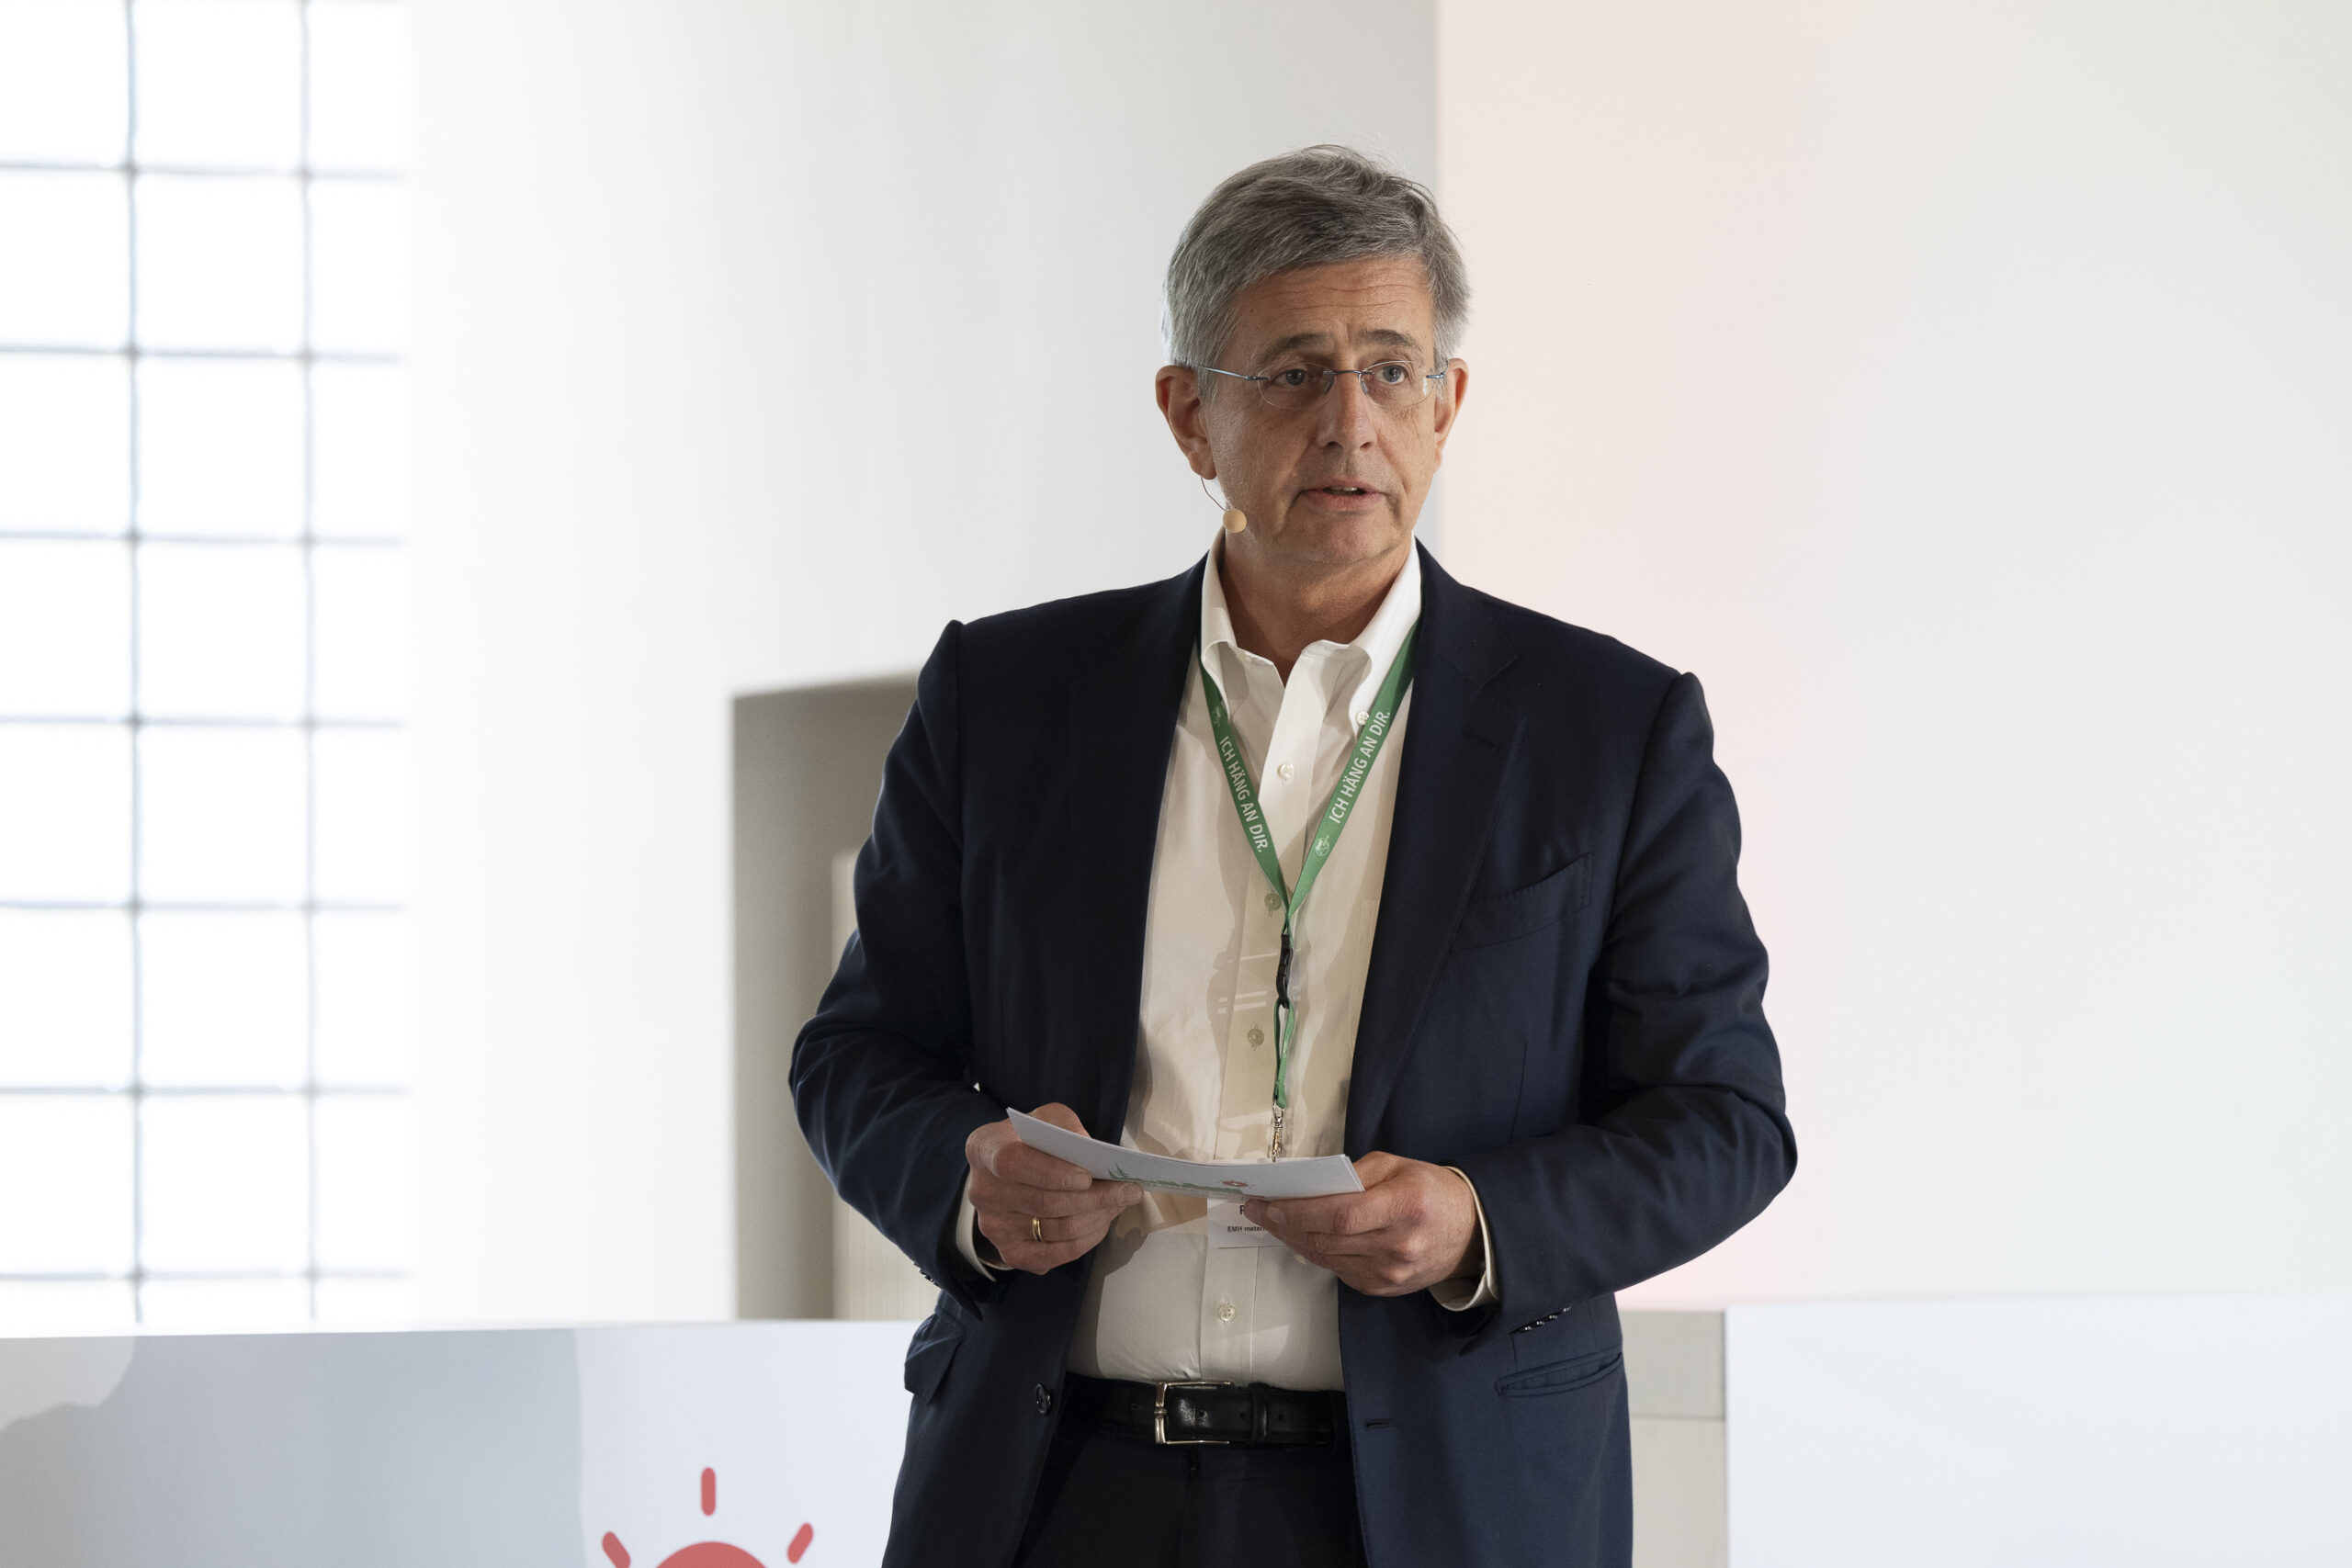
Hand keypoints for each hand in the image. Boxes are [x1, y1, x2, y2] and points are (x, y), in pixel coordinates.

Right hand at [965, 1103, 1141, 1274]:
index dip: (1051, 1172)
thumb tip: (1091, 1152)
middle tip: (1127, 1191)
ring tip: (1119, 1204)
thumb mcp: (1045, 1119)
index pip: (1012, 1162)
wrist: (1007, 1173)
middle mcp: (982, 1191)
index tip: (1087, 1176)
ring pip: (1055, 1230)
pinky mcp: (1009, 1252)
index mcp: (984, 1148)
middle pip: (1042, 1202)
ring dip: (1096, 1218)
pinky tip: (1100, 1224)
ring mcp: (992, 1227)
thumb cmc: (1031, 1142)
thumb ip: (1065, 1127)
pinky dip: (1084, 1241)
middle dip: (1093, 1198)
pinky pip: (1054, 1255)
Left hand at [1241, 1153, 1480, 1296]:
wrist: (1469, 1233)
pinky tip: (1302, 1236)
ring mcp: (1390, 1274)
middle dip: (1285, 1224)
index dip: (1298, 1211)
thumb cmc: (1429, 1190)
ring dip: (1293, 1239)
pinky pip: (1337, 1270)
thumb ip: (1353, 1174)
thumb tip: (1308, 1185)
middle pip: (1326, 1239)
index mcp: (1405, 1206)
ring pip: (1325, 1258)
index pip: (1339, 1214)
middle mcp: (1398, 1246)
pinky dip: (1316, 1252)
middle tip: (1259, 1210)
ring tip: (1273, 1221)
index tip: (1267, 1202)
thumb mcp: (1397, 1165)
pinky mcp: (1382, 1289)